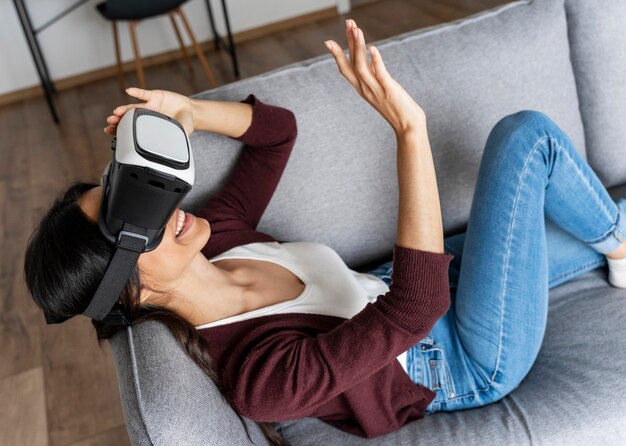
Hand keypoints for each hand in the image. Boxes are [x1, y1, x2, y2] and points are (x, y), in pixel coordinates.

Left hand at [104, 87, 194, 135]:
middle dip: (119, 121)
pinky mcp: (155, 96)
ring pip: (134, 107)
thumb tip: (176, 147)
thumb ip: (177, 139)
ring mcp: (150, 105)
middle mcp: (147, 116)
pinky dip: (137, 92)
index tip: (110, 133)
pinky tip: (129, 91)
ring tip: (116, 112)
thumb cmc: (183, 125)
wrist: (190, 112)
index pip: (132, 129)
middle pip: (129, 118)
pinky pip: (144, 94)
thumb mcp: (180, 134)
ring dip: (124, 109)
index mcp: (150, 127)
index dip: (121, 130)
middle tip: (110, 124)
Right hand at [324, 19, 425, 133]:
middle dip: (349, 42)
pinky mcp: (389, 90)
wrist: (408, 127)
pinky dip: (376, 60)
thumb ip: (374, 77)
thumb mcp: (381, 90)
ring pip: (362, 66)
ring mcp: (376, 90)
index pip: (345, 69)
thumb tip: (371, 61)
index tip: (329, 42)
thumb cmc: (397, 108)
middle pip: (352, 63)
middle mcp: (365, 89)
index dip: (337, 55)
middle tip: (348, 23)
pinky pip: (380, 73)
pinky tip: (373, 48)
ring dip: (359, 47)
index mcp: (362, 89)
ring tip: (357, 30)